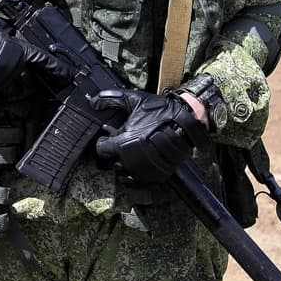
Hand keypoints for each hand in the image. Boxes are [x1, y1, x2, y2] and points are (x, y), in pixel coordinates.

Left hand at [93, 89, 207, 183]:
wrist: (186, 124)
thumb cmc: (160, 112)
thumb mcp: (134, 100)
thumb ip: (110, 99)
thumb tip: (94, 101)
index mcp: (121, 144)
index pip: (100, 150)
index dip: (103, 142)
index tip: (108, 137)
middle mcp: (129, 161)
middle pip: (111, 162)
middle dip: (114, 153)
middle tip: (121, 143)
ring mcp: (142, 171)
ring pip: (125, 173)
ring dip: (125, 163)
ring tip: (132, 152)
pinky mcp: (155, 176)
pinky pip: (139, 181)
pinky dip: (138, 173)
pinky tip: (141, 161)